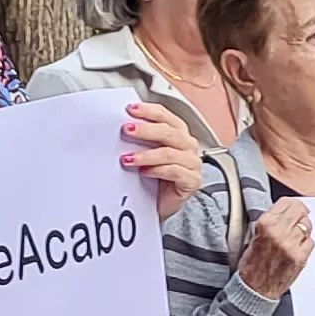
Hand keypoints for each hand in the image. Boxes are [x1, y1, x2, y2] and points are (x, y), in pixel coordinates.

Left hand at [123, 101, 203, 219]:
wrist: (158, 205)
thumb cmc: (152, 178)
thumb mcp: (144, 153)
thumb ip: (138, 139)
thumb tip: (122, 127)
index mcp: (177, 133)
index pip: (165, 116)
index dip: (148, 111)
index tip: (130, 110)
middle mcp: (187, 145)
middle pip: (169, 132)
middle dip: (145, 130)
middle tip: (126, 130)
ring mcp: (192, 163)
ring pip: (169, 153)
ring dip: (146, 155)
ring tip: (127, 158)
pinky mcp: (192, 180)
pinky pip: (175, 172)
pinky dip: (157, 170)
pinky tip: (143, 172)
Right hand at [235, 196, 314, 298]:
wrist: (255, 289)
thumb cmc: (252, 264)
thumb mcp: (254, 235)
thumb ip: (271, 221)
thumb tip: (287, 210)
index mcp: (265, 224)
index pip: (287, 203)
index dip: (291, 204)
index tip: (293, 206)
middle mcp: (279, 233)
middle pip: (300, 211)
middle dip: (300, 213)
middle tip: (299, 216)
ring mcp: (291, 246)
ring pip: (307, 226)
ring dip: (303, 228)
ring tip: (294, 236)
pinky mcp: (300, 258)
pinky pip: (310, 242)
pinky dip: (305, 243)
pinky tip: (296, 248)